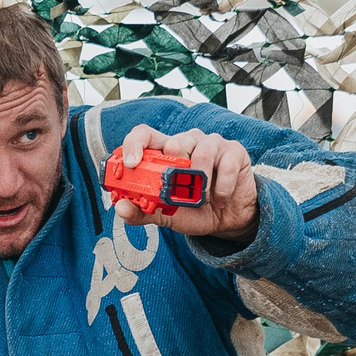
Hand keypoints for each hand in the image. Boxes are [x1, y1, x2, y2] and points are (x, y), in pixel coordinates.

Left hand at [108, 124, 257, 241]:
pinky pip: (226, 165)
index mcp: (166, 153)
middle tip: (181, 193)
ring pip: (202, 153)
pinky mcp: (234, 151)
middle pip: (174, 143)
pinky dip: (222, 189)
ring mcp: (212, 143)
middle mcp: (188, 142)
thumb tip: (121, 208)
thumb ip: (142, 211)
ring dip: (202, 185)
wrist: (226, 220)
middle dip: (177, 174)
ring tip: (203, 200)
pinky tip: (220, 199)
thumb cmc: (194, 210)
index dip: (135, 143)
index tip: (131, 164)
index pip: (145, 134)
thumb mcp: (165, 214)